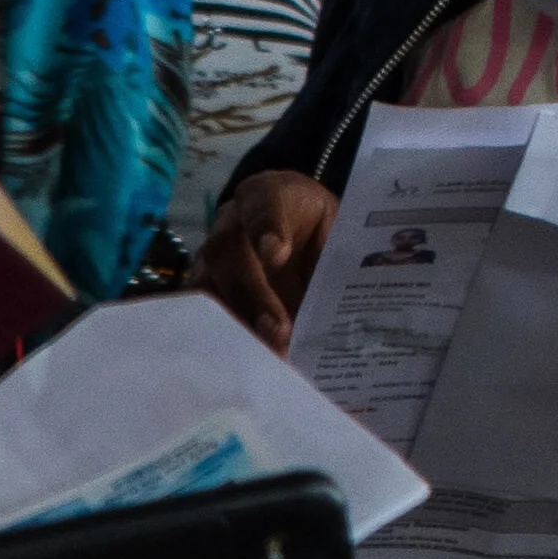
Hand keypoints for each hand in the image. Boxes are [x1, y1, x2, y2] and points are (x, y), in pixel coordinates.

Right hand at [197, 171, 336, 351]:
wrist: (307, 242)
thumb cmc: (324, 236)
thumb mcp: (340, 239)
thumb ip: (340, 263)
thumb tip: (355, 311)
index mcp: (273, 196)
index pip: (265, 201)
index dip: (266, 226)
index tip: (276, 253)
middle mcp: (233, 223)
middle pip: (227, 249)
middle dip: (250, 291)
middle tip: (275, 328)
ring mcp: (213, 258)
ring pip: (207, 284)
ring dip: (233, 321)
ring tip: (261, 354)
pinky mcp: (208, 293)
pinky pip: (202, 313)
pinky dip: (221, 337)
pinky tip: (243, 362)